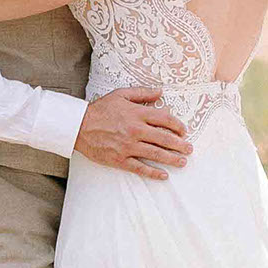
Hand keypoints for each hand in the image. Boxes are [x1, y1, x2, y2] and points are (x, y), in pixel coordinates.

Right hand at [75, 86, 190, 179]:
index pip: (165, 119)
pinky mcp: (120, 159)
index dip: (178, 126)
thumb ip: (142, 93)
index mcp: (137, 114)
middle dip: (180, 145)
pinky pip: (140, 168)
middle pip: (164, 138)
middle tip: (189, 149)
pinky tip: (164, 175)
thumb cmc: (100, 109)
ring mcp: (128, 146)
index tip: (184, 131)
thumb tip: (160, 92)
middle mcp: (135, 130)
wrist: (78, 126)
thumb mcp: (121, 94)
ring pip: (156, 154)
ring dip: (172, 159)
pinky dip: (153, 172)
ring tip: (183, 162)